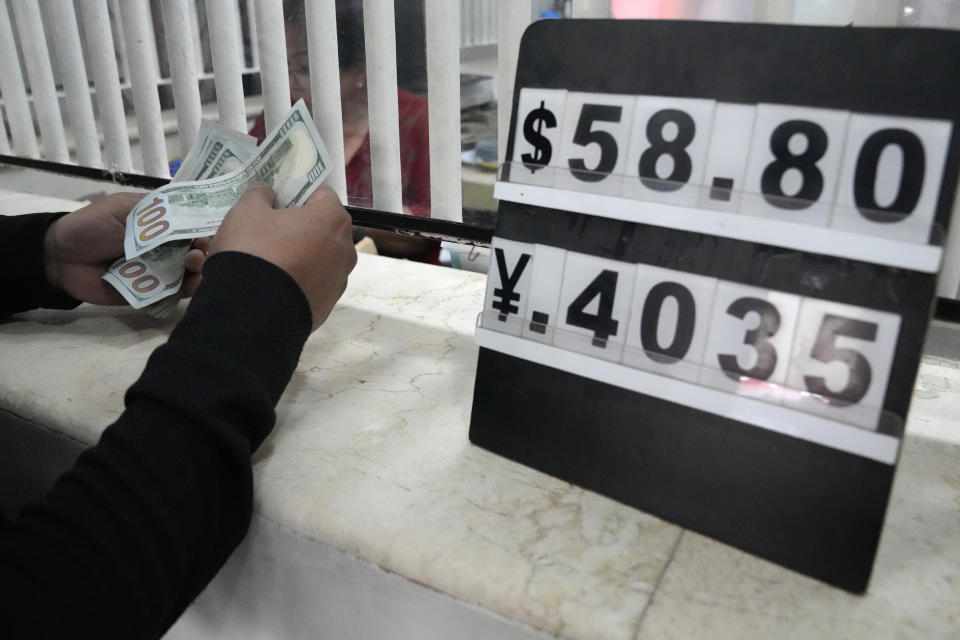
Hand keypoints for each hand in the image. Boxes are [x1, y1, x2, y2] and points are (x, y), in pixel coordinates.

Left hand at [44, 193, 210, 304]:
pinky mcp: (155, 292)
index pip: (195, 224)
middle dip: (208, 251)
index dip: (207, 227)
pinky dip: (188, 290)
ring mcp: (163, 270)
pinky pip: (178, 292)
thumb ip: (159, 210)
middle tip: (197, 253)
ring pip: (195, 272)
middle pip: (201, 249)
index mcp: (164, 223)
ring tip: (193, 267)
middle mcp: (168, 246)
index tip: (211, 231)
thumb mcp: (125, 208)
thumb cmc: (92, 226)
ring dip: (201, 270)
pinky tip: (189, 285)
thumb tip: (194, 215)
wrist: (61, 258)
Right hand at [209, 184, 356, 329]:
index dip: (297, 192)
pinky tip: (272, 284)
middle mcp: (345, 249)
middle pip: (321, 228)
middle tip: (267, 230)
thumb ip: (259, 194)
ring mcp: (339, 281)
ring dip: (298, 255)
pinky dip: (297, 280)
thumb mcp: (246, 212)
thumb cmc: (253, 253)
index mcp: (332, 219)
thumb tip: (267, 191)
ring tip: (267, 261)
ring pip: (318, 258)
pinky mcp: (328, 306)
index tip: (277, 199)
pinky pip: (312, 284)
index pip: (320, 193)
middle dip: (298, 226)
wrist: (251, 315)